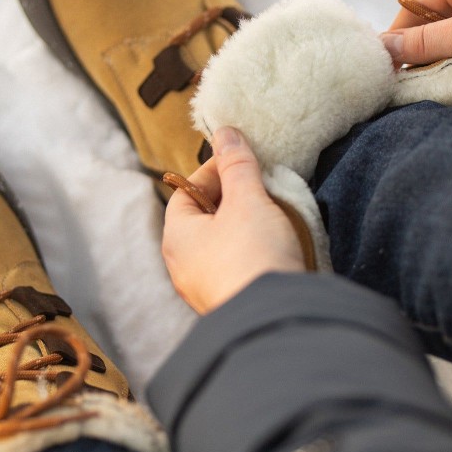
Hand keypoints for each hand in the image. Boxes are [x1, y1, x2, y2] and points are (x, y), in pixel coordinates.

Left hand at [162, 126, 304, 313]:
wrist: (275, 319)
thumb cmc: (252, 255)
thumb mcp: (247, 200)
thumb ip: (237, 166)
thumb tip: (225, 133)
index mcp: (176, 237)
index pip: (186, 192)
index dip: (212, 172)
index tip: (240, 161)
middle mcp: (182, 266)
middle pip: (202, 219)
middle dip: (229, 198)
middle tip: (258, 185)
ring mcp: (203, 289)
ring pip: (218, 244)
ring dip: (241, 226)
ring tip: (269, 214)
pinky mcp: (228, 303)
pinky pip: (233, 268)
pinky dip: (249, 252)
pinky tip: (271, 247)